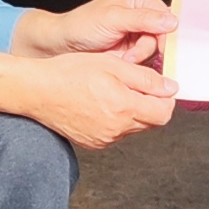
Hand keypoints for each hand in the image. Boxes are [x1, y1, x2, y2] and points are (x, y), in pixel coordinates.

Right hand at [0, 43, 174, 150]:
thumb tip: (171, 88)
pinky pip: (116, 133)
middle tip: (133, 85)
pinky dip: (116, 120)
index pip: (164, 113)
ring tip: (112, 92)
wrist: (38, 90)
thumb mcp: (113, 65)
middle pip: (151, 122)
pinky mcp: (94, 143)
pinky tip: (100, 104)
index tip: (158, 86)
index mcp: (124, 108)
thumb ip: (146, 79)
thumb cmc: (70, 73)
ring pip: (134, 128)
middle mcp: (116, 129)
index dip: (165, 98)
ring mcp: (104, 139)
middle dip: (149, 104)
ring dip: (132, 112)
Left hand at [20, 0, 176, 70]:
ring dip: (140, 56)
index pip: (166, 15)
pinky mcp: (134, 47)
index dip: (166, 33)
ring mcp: (138, 31)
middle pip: (163, 34)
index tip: (162, 48)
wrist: (64, 44)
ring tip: (123, 57)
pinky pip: (146, 58)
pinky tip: (123, 60)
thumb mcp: (112, 19)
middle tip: (133, 55)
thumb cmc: (82, 25)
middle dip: (148, 47)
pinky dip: (136, 62)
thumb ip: (142, 19)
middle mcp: (142, 12)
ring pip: (155, 48)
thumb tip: (171, 21)